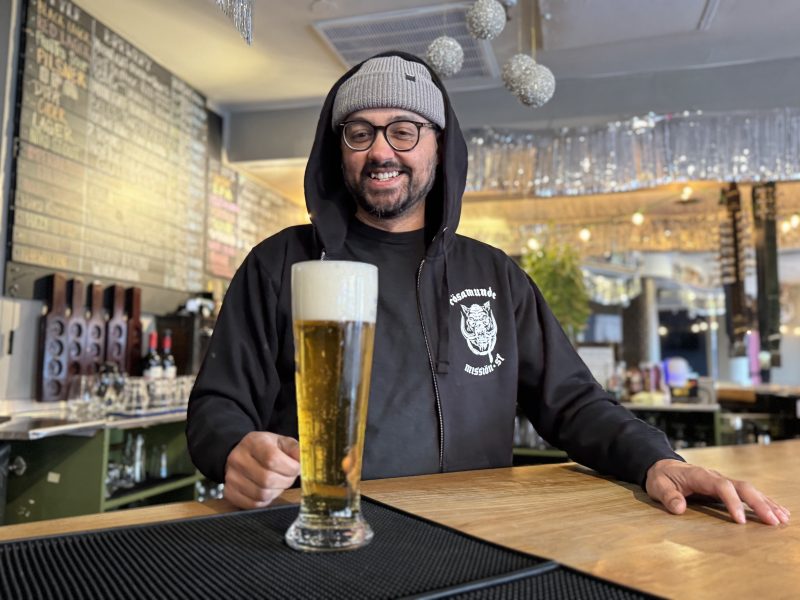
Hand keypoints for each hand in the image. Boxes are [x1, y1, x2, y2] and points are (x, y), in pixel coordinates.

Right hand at [224, 431, 300, 508]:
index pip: (272, 459)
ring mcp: (231, 477)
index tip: (297, 468)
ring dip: (277, 491)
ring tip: (279, 482)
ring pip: (261, 494)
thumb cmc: (265, 448)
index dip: (290, 468)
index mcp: (252, 442)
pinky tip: (269, 490)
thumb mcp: (281, 442)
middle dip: (286, 481)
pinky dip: (266, 500)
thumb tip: (303, 462)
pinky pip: (253, 504)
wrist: (241, 454)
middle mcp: (238, 459)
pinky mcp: (229, 492)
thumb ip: (295, 449)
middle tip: (289, 476)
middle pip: (267, 479)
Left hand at [645, 459, 790, 525]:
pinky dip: (763, 501)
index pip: (722, 486)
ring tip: (782, 519)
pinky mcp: (726, 486)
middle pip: (742, 487)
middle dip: (758, 503)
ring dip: (766, 503)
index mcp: (700, 475)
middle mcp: (715, 476)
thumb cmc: (661, 478)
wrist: (661, 466)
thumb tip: (679, 508)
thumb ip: (668, 496)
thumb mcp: (657, 486)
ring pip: (749, 489)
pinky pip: (747, 493)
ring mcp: (722, 480)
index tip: (740, 521)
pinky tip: (777, 511)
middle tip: (773, 522)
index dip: (733, 502)